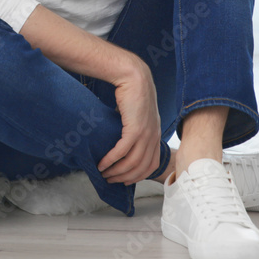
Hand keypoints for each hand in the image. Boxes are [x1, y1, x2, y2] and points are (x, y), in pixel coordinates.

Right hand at [97, 58, 161, 184]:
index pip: (152, 165)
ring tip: (104, 174)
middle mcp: (153, 137)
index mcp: (156, 135)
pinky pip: (123, 151)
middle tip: (110, 180)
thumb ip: (135, 127)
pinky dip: (111, 160)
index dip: (138, 176)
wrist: (134, 77)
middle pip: (141, 167)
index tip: (125, 180)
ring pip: (132, 162)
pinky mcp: (134, 128)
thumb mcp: (139, 114)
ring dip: (116, 171)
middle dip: (125, 177)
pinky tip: (102, 164)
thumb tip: (123, 138)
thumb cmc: (134, 93)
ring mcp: (145, 134)